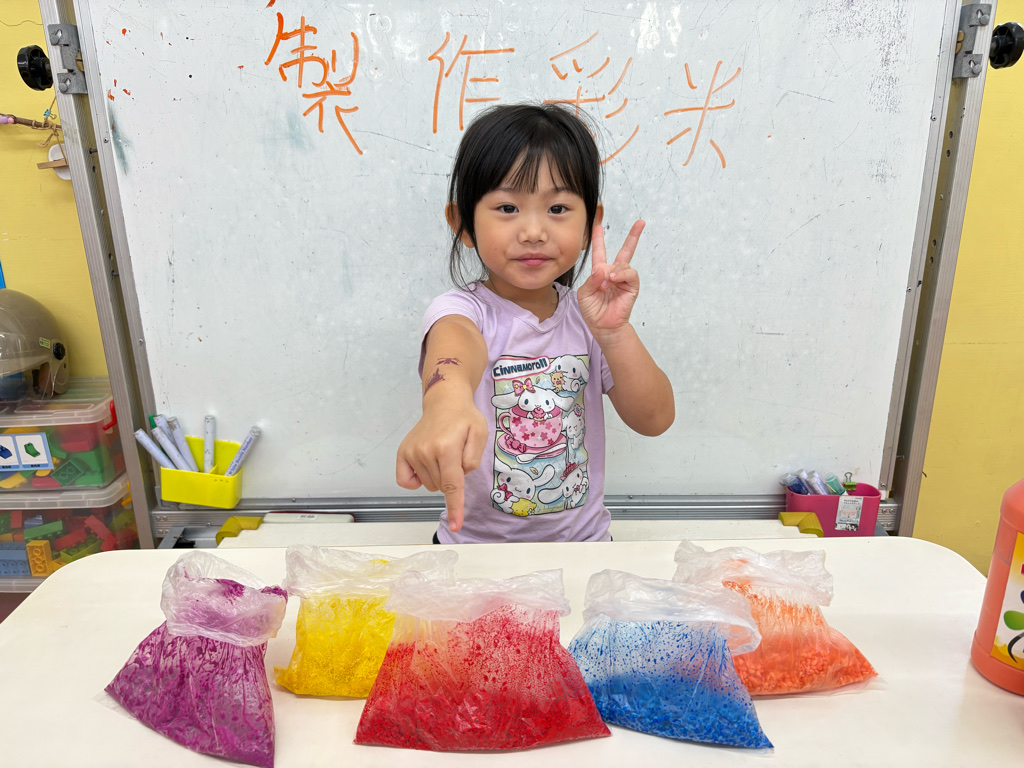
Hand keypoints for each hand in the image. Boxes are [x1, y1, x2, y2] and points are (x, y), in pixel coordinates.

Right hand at [395, 395, 487, 532]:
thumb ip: (473, 457)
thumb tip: (460, 475)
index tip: (456, 525)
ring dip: (438, 476)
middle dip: (452, 477)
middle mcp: (426, 451)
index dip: (455, 507)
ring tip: (443, 453)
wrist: (444, 403)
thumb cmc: (464, 419)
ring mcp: (411, 452)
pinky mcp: (402, 453)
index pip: (452, 485)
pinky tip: (425, 466)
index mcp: (447, 447)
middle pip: (442, 486)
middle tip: (455, 454)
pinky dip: (416, 480)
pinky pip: (406, 481)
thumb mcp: (480, 434)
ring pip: (428, 485)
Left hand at [577, 220, 644, 335]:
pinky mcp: (632, 286)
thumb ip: (592, 279)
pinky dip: (621, 274)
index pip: (600, 252)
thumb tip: (604, 269)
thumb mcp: (584, 293)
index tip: (599, 225)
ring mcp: (624, 279)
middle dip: (633, 236)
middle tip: (641, 222)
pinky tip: (614, 280)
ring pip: (623, 263)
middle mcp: (613, 273)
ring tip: (606, 285)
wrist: (603, 326)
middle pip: (625, 251)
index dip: (599, 239)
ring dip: (613, 272)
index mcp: (600, 273)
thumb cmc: (592, 311)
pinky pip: (630, 273)